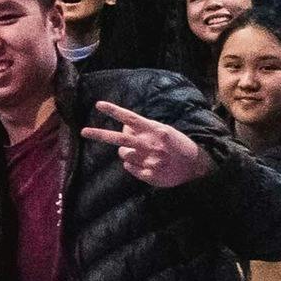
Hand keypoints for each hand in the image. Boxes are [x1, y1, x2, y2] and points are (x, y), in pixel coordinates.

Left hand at [84, 98, 212, 188]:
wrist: (196, 166)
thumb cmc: (177, 145)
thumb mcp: (164, 131)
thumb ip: (144, 128)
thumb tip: (124, 126)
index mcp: (155, 130)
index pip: (131, 118)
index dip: (114, 111)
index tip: (98, 105)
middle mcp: (150, 144)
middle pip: (119, 138)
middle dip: (99, 134)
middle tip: (83, 131)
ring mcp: (148, 160)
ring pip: (123, 155)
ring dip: (128, 153)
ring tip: (144, 155)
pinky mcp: (148, 174)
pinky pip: (129, 168)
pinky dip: (134, 166)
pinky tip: (147, 165)